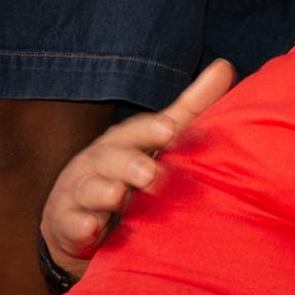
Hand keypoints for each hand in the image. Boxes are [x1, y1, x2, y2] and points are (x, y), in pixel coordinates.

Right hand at [40, 59, 233, 275]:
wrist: (85, 222)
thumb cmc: (131, 174)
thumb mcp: (160, 140)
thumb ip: (192, 109)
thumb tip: (225, 65)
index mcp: (125, 142)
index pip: (137, 131)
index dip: (151, 130)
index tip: (170, 130)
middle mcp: (100, 164)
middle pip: (110, 158)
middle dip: (129, 163)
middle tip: (150, 174)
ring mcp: (80, 194)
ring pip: (87, 190)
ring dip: (102, 192)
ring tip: (116, 195)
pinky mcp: (69, 227)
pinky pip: (71, 226)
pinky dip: (79, 226)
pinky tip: (89, 229)